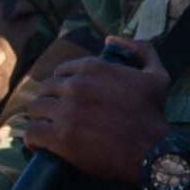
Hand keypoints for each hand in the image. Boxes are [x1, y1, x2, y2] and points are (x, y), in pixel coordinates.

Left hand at [17, 46, 171, 183]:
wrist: (154, 151)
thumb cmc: (155, 115)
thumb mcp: (157, 75)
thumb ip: (140, 49)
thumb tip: (111, 38)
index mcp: (94, 67)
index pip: (61, 72)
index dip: (62, 86)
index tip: (68, 100)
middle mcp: (76, 85)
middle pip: (45, 90)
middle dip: (50, 102)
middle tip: (58, 117)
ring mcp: (66, 111)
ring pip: (35, 110)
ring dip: (40, 119)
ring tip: (48, 131)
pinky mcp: (60, 137)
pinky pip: (32, 133)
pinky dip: (33, 140)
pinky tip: (39, 146)